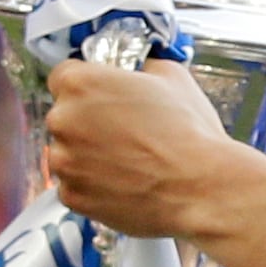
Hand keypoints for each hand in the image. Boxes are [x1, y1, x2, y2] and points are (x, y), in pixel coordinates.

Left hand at [44, 58, 253, 237]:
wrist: (202, 187)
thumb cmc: (190, 135)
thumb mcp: (172, 77)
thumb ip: (143, 69)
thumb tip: (142, 72)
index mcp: (80, 83)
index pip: (63, 77)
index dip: (87, 88)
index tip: (101, 98)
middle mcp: (63, 120)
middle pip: (64, 117)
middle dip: (88, 124)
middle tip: (125, 133)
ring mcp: (65, 162)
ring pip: (67, 154)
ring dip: (89, 156)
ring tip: (128, 161)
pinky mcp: (73, 197)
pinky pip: (75, 187)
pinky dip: (94, 186)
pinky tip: (124, 182)